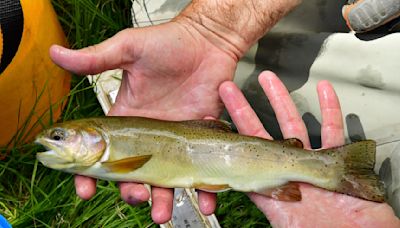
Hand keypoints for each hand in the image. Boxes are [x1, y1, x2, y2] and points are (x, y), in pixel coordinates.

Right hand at [50, 21, 236, 223]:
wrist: (207, 43)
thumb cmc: (167, 44)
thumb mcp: (129, 49)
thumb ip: (97, 59)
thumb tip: (56, 54)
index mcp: (124, 118)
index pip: (101, 152)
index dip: (90, 173)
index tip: (85, 189)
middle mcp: (146, 135)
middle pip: (132, 174)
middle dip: (130, 191)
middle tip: (135, 197)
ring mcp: (173, 140)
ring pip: (164, 179)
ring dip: (162, 199)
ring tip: (161, 214)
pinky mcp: (198, 139)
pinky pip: (199, 169)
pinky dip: (204, 189)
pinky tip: (205, 201)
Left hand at [219, 71, 399, 226]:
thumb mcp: (287, 221)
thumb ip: (266, 199)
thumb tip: (238, 187)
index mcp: (272, 186)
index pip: (243, 156)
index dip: (228, 137)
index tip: (213, 119)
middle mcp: (288, 171)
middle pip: (262, 134)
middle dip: (245, 110)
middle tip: (228, 89)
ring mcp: (311, 163)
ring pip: (295, 125)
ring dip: (282, 100)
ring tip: (269, 79)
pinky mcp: (338, 160)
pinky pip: (333, 130)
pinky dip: (330, 109)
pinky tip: (323, 91)